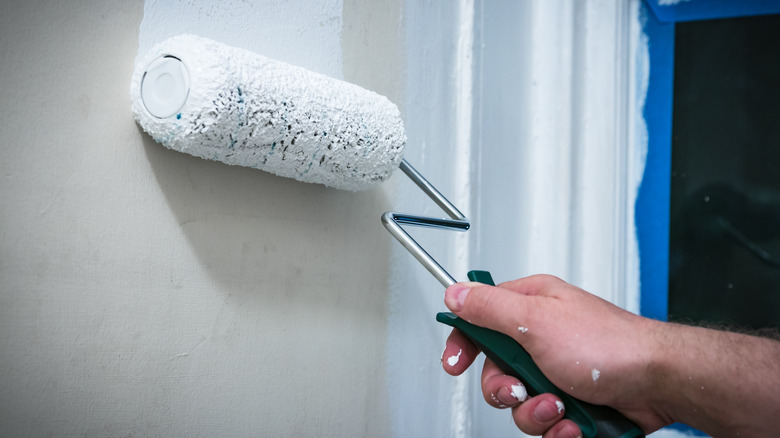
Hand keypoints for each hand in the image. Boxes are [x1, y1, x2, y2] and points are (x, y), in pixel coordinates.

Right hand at [441, 275, 667, 436]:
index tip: (455, 363)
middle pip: (496, 370)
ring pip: (520, 402)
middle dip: (506, 389)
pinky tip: (575, 422)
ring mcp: (557, 370)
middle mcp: (542, 337)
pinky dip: (559, 428)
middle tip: (521, 388)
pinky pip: (547, 422)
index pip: (480, 319)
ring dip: (536, 412)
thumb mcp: (536, 320)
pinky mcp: (573, 399)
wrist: (658, 382)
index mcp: (530, 306)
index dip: (463, 341)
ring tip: (560, 407)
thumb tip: (455, 293)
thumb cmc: (610, 344)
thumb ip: (489, 308)